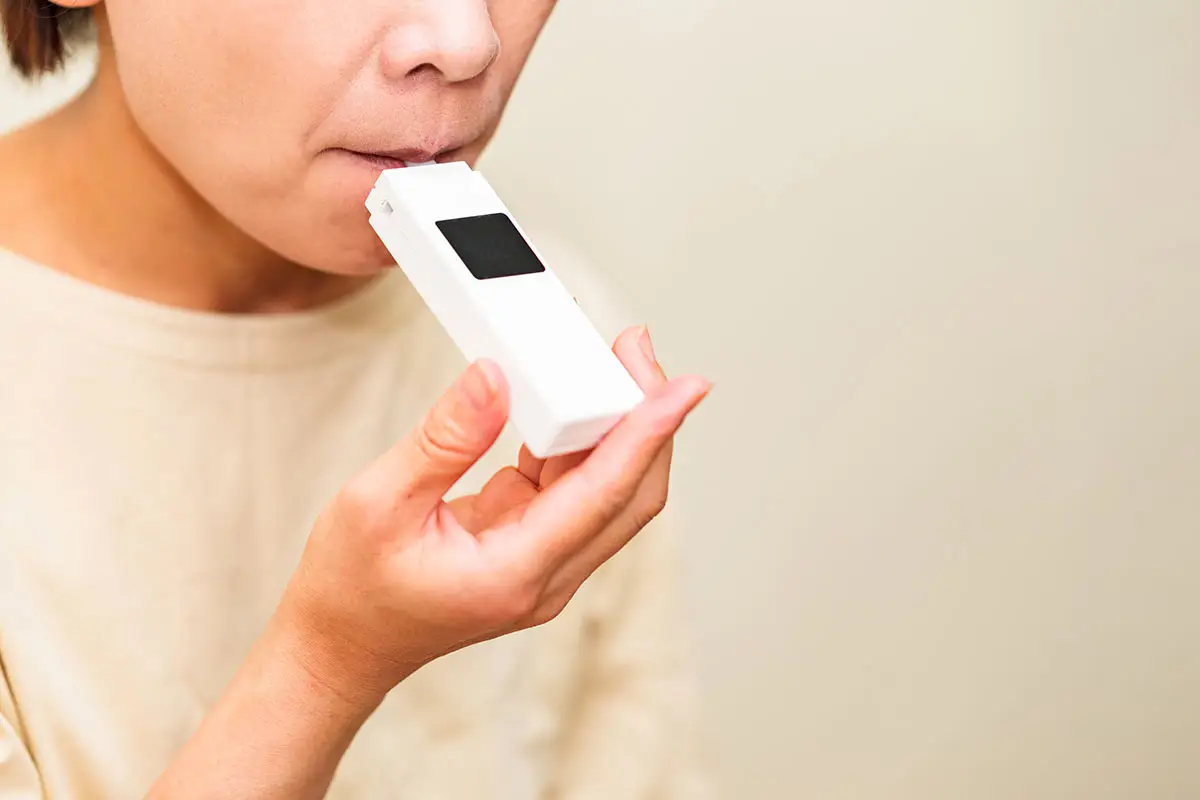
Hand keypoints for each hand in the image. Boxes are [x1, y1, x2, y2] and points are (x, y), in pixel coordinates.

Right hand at [278, 326, 708, 707]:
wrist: (339, 648)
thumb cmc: (350, 589)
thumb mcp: (377, 503)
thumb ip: (443, 440)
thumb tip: (495, 378)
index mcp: (516, 572)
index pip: (606, 493)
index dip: (651, 432)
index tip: (688, 385)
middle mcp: (546, 575)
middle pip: (631, 493)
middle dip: (648, 418)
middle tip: (636, 348)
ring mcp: (543, 565)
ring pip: (609, 490)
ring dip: (616, 427)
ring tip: (608, 361)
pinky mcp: (530, 549)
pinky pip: (574, 490)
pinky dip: (578, 442)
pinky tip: (564, 401)